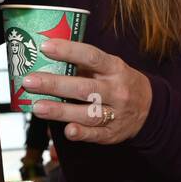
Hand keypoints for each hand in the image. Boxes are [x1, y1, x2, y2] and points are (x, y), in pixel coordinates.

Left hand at [21, 40, 152, 144]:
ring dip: (61, 111)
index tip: (45, 47)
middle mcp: (117, 90)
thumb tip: (47, 56)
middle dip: (55, 84)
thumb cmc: (120, 82)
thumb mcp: (111, 67)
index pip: (92, 57)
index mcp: (115, 68)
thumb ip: (85, 64)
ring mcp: (116, 113)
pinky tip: (68, 130)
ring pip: (88, 113)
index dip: (68, 51)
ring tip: (38, 107)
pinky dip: (82, 133)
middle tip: (30, 81)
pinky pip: (96, 134)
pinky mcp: (113, 133)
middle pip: (84, 87)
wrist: (150, 108)